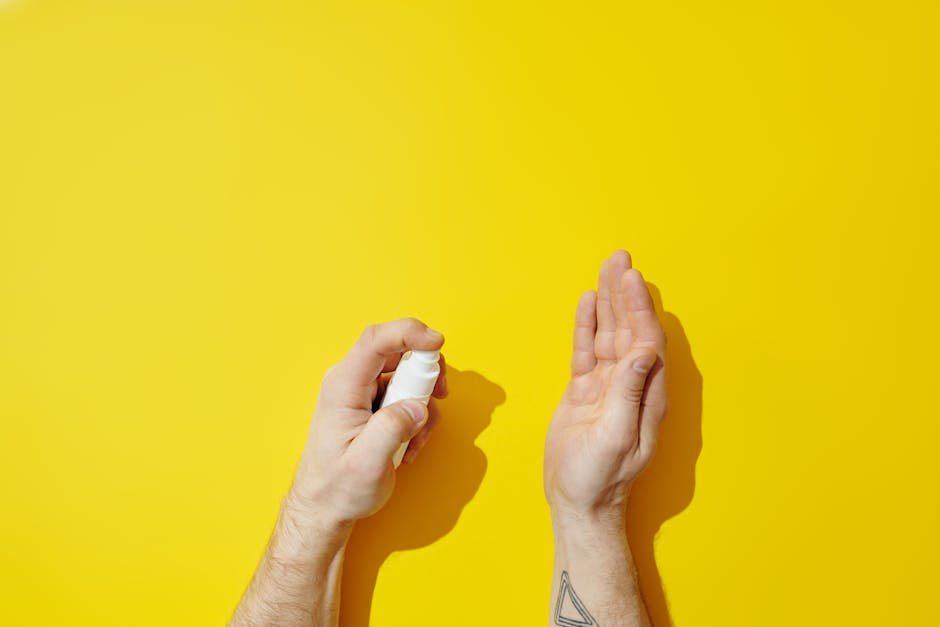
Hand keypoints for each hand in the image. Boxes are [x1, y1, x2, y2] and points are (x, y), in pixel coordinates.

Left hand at [290, 318, 447, 526]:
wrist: (326, 505)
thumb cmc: (338, 487)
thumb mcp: (366, 464)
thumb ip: (392, 429)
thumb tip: (416, 407)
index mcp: (343, 386)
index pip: (376, 340)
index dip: (409, 332)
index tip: (438, 342)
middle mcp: (351, 381)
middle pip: (398, 351)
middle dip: (426, 373)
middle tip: (437, 399)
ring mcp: (363, 390)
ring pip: (407, 374)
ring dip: (423, 403)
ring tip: (415, 440)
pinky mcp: (374, 402)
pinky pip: (407, 393)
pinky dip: (418, 415)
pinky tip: (410, 444)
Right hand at [544, 250, 666, 525]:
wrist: (578, 501)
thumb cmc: (599, 478)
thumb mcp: (614, 437)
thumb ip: (627, 392)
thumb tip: (644, 350)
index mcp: (647, 394)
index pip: (645, 339)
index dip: (639, 307)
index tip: (631, 278)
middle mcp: (631, 384)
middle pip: (629, 328)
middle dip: (625, 292)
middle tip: (619, 258)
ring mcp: (608, 386)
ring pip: (609, 333)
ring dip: (608, 301)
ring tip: (606, 268)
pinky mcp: (586, 391)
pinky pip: (587, 350)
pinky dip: (587, 325)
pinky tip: (588, 303)